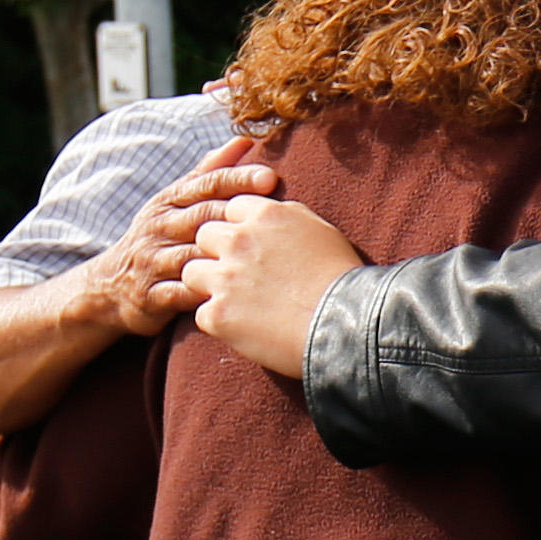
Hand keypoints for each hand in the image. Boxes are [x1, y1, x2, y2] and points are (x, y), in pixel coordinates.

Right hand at [77, 154, 279, 333]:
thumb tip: (245, 141)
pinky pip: (182, 294)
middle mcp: (161, 227)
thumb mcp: (176, 201)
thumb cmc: (159, 238)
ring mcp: (155, 261)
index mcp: (170, 202)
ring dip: (228, 258)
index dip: (237, 180)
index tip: (269, 177)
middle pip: (204, 217)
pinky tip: (240, 299)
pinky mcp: (152, 296)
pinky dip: (208, 296)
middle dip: (239, 215)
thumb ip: (210, 172)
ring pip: (194, 256)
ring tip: (268, 260)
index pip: (206, 185)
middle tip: (276, 217)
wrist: (110, 285)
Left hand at [178, 196, 367, 379]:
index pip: (231, 209)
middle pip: (204, 236)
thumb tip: (274, 212)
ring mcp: (225, 278)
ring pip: (192, 272)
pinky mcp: (219, 315)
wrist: (348, 327)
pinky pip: (202, 314)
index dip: (241, 229)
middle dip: (217, 253)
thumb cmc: (343, 280)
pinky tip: (245, 330)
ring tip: (236, 302)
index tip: (253, 248)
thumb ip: (288, 216)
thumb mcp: (321, 231)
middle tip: (240, 275)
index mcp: (264, 216)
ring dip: (209, 286)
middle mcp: (239, 241)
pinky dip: (221, 323)